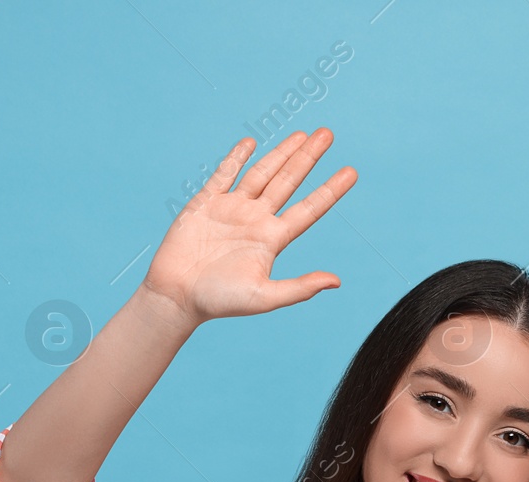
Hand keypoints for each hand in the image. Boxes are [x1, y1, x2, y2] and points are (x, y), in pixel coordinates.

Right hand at [141, 128, 356, 325]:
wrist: (177, 296)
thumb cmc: (219, 301)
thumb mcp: (264, 297)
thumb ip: (299, 288)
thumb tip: (336, 281)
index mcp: (272, 239)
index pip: (309, 209)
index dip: (330, 190)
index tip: (352, 172)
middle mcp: (256, 220)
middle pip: (288, 182)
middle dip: (307, 157)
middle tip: (328, 134)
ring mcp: (231, 209)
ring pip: (262, 173)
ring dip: (281, 153)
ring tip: (303, 134)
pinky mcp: (205, 203)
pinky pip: (224, 174)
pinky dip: (237, 158)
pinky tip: (251, 143)